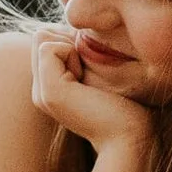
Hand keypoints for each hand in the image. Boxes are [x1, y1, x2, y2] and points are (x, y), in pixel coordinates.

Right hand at [30, 29, 154, 152]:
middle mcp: (40, 91)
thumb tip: (78, 30)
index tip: (94, 66)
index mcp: (51, 89)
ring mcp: (41, 93)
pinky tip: (86, 79)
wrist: (131, 140)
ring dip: (70, 46)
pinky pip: (49, 47)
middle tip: (91, 69)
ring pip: (41, 37)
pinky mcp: (49, 91)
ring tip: (89, 75)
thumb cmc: (128, 108)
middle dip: (68, 39)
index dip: (70, 39)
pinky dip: (71, 52)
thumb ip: (84, 56)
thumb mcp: (102, 75)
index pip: (46, 40)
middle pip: (40, 35)